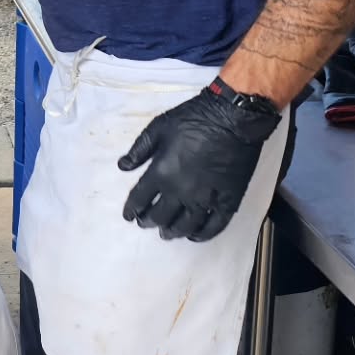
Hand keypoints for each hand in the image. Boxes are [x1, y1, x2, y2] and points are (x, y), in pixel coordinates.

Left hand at [119, 79, 280, 242]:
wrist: (232, 118)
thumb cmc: (193, 119)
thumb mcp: (159, 127)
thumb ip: (140, 149)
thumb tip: (122, 166)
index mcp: (161, 173)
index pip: (140, 199)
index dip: (132, 209)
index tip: (129, 215)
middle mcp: (181, 192)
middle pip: (160, 216)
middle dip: (149, 221)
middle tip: (146, 223)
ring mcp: (205, 199)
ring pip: (185, 225)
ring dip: (173, 231)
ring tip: (166, 233)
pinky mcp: (228, 201)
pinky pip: (214, 226)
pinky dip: (203, 235)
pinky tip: (195, 236)